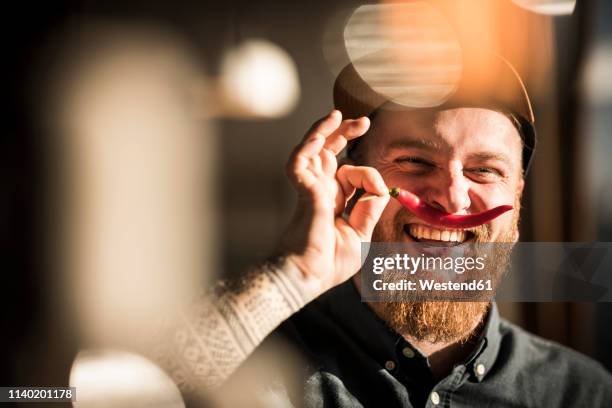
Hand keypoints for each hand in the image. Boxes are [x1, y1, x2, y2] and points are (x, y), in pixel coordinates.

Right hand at [280, 110, 388, 299]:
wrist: (307, 276)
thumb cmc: (329, 262)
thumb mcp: (361, 235)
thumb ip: (370, 209)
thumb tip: (381, 187)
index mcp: (333, 201)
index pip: (349, 173)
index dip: (368, 175)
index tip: (379, 190)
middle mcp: (321, 190)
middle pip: (329, 153)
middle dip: (344, 135)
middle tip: (362, 123)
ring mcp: (310, 188)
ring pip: (313, 150)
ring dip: (324, 130)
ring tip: (337, 115)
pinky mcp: (303, 190)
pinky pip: (300, 161)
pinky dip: (308, 146)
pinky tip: (319, 135)